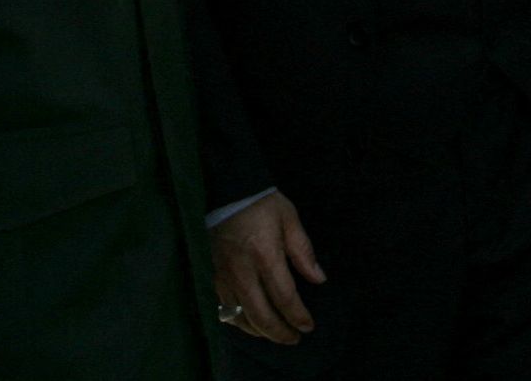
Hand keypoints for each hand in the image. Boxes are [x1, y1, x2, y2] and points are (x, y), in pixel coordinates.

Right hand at [211, 191, 324, 343]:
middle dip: (279, 333)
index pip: (284, 297)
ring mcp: (224, 276)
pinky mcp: (212, 276)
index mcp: (265, 255)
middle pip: (261, 315)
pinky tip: (250, 322)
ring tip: (275, 333)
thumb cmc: (261, 203)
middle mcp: (242, 271)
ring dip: (260, 331)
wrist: (226, 191)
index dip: (298, 316)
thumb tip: (318, 278)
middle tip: (294, 338)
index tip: (308, 326)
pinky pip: (224, 309)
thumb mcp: (290, 219)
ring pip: (240, 317)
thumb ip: (304, 251)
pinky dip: (239, 322)